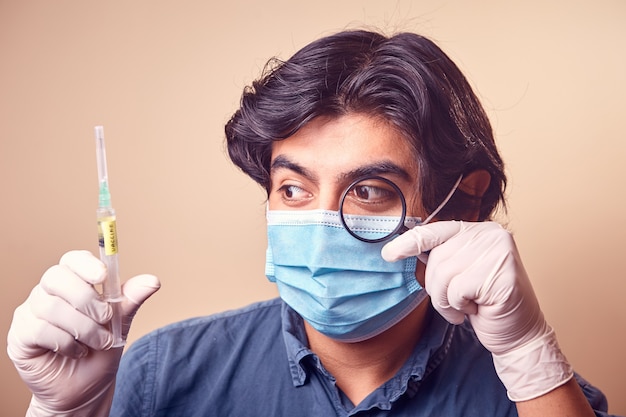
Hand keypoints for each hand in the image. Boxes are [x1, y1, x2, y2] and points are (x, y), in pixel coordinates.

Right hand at [7, 250, 159, 416]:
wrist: (86, 388)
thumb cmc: (100, 349)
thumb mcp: (120, 323)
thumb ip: (131, 300)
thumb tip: (153, 281)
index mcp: (72, 282)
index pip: (72, 260)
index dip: (86, 264)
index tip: (103, 276)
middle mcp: (47, 292)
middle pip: (57, 277)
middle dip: (87, 299)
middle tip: (107, 318)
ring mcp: (30, 312)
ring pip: (52, 306)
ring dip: (83, 327)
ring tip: (99, 342)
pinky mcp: (21, 335)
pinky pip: (40, 329)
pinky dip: (67, 342)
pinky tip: (78, 351)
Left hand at [382, 221, 572, 401]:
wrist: (518, 335)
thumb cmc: (486, 306)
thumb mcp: (459, 274)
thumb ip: (441, 257)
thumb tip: (403, 246)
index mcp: (479, 230)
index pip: (436, 231)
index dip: (410, 242)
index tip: (388, 254)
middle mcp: (491, 234)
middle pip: (437, 257)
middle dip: (437, 287)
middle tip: (456, 302)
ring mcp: (499, 251)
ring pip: (444, 274)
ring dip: (447, 300)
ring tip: (465, 308)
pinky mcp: (501, 272)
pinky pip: (457, 290)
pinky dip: (459, 306)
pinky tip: (475, 310)